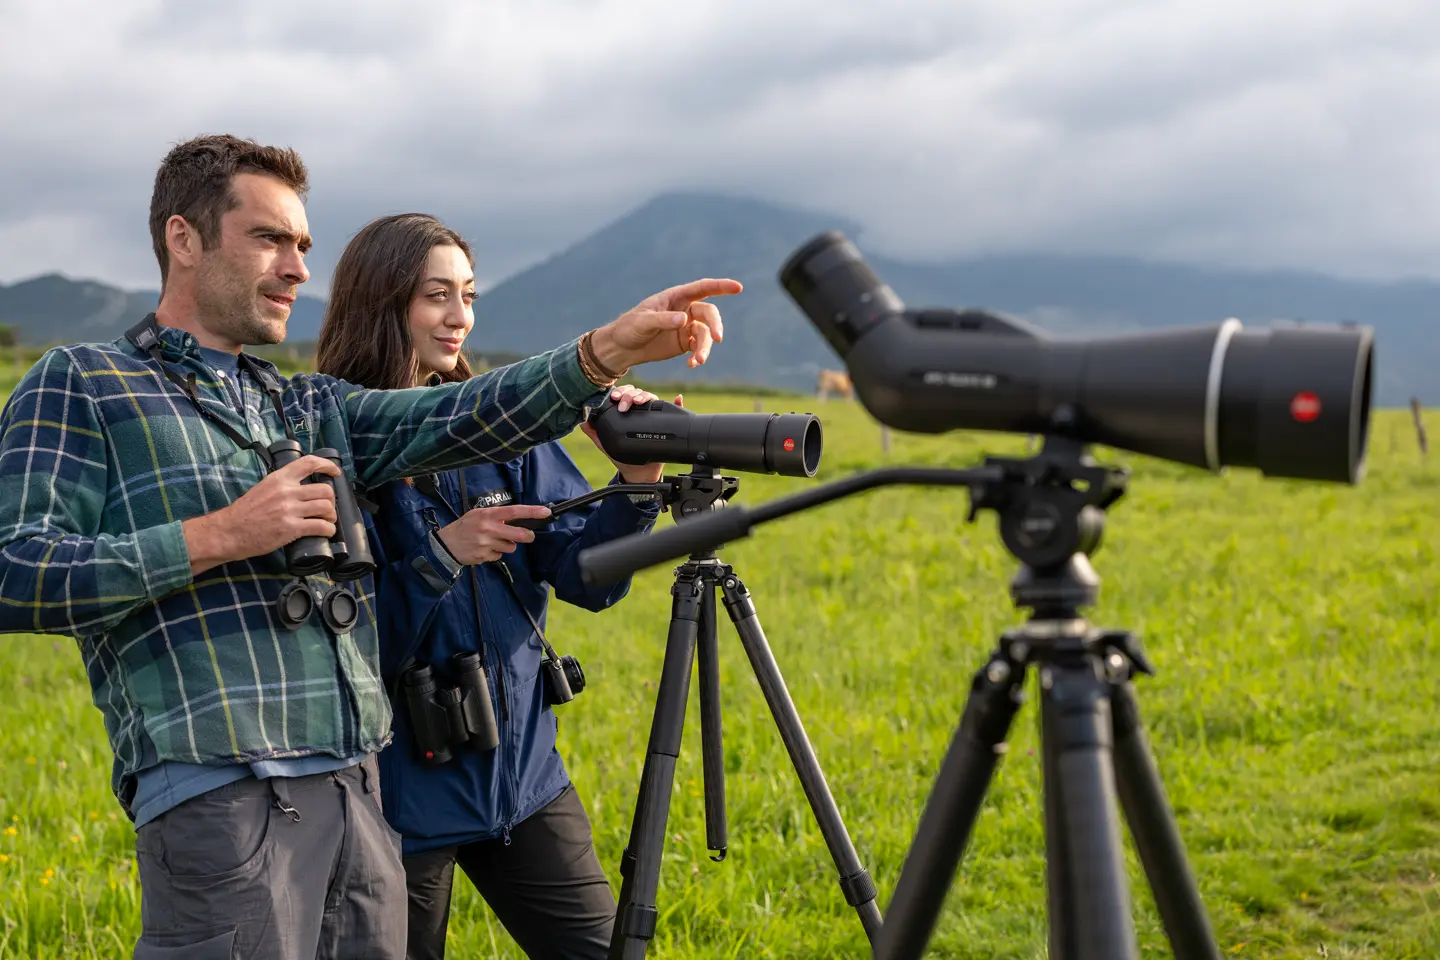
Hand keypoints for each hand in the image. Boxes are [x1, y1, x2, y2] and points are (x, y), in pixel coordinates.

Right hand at [185, 455, 339, 574]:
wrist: (228, 531)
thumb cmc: (244, 513)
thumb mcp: (263, 489)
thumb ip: (282, 486)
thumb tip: (301, 488)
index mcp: (279, 479)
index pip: (309, 463)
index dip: (328, 465)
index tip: (336, 472)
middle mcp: (286, 491)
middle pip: (325, 490)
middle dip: (331, 500)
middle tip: (328, 508)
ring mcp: (289, 510)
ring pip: (326, 508)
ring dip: (331, 516)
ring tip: (327, 521)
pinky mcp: (291, 528)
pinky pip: (321, 526)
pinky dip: (328, 530)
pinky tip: (326, 532)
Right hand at [436, 503, 552, 565]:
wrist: (446, 545)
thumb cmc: (464, 527)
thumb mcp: (477, 514)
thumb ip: (495, 516)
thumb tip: (514, 519)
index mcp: (488, 515)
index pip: (514, 511)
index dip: (531, 511)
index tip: (545, 512)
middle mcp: (488, 528)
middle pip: (518, 534)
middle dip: (527, 535)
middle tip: (529, 535)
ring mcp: (487, 544)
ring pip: (511, 547)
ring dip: (507, 545)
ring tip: (494, 542)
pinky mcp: (485, 556)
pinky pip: (500, 556)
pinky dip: (496, 553)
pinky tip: (485, 549)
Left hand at [581, 384, 677, 483]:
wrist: (638, 472)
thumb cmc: (622, 456)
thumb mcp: (605, 442)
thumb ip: (593, 431)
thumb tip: (581, 419)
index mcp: (626, 411)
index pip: (624, 394)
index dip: (620, 392)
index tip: (615, 398)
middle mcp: (639, 411)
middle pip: (637, 393)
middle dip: (630, 394)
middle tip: (624, 404)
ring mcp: (652, 416)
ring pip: (651, 398)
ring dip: (645, 396)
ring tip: (638, 402)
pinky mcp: (664, 423)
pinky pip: (673, 409)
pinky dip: (677, 401)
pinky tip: (677, 397)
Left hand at [589, 278, 742, 372]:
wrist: (623, 348)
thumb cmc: (630, 327)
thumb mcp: (643, 322)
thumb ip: (663, 320)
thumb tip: (684, 319)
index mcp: (676, 297)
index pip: (703, 288)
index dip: (721, 287)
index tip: (738, 288)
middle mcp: (685, 309)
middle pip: (709, 314)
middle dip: (715, 325)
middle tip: (717, 338)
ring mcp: (686, 327)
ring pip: (706, 334)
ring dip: (705, 347)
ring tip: (698, 361)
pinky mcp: (685, 343)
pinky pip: (699, 348)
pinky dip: (698, 356)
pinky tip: (692, 364)